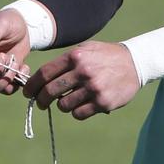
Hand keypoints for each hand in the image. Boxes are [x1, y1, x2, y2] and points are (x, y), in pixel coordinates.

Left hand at [23, 41, 140, 119]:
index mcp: (75, 56)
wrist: (135, 62)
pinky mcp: (102, 102)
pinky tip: (81, 105)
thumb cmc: (105, 56)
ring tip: (67, 101)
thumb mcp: (85, 49)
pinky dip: (76, 112)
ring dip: (61, 105)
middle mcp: (83, 71)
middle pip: (49, 91)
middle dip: (41, 100)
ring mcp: (93, 88)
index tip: (28, 92)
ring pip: (63, 105)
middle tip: (41, 103)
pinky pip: (78, 114)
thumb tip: (41, 79)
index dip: (32, 85)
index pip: (44, 73)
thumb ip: (65, 61)